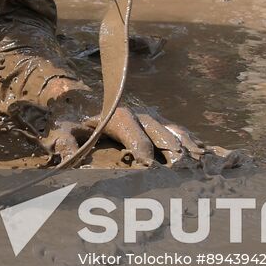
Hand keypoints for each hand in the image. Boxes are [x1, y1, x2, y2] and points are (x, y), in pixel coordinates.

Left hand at [35, 81, 208, 166]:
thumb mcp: (60, 130)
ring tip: (202, 164)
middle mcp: (140, 116)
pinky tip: (205, 153)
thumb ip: (66, 145)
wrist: (72, 93)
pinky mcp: (156, 121)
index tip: (151, 170)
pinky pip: (178, 130)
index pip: (137, 140)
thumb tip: (68, 160)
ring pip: (174, 131)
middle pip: (162, 136)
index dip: (145, 155)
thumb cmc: (67, 118)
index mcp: (119, 118)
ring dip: (187, 147)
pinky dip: (191, 141)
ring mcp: (150, 117)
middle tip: (184, 172)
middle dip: (173, 154)